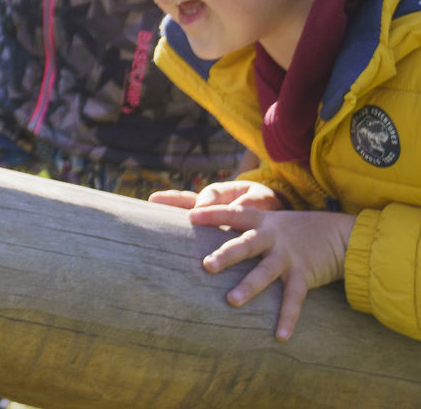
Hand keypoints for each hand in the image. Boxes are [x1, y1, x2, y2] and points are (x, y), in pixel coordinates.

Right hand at [148, 181, 280, 214]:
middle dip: (172, 199)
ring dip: (168, 206)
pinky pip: (188, 222)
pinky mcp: (206, 226)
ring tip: (150, 204)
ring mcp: (207, 212)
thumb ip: (251, 202)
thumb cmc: (265, 203)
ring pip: (184, 207)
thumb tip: (238, 208)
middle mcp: (212, 200)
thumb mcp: (262, 200)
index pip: (211, 194)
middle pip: (189, 198)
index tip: (197, 210)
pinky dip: (173, 223)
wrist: (270, 209)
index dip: (204, 202)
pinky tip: (158, 229)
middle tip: (153, 200)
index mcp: (226, 191)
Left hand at [194, 208, 354, 340]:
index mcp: (263, 221)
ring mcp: (289, 256)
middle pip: (246, 244)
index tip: (191, 214)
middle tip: (206, 265)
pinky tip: (280, 337)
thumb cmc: (299, 230)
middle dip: (226, 254)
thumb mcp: (274, 222)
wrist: (342, 235)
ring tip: (232, 301)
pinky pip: (294, 299)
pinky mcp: (304, 274)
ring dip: (249, 287)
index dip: (214, 213)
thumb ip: (248, 228)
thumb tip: (215, 239)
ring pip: (266, 272)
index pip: (235, 214)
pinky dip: (287, 318)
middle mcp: (273, 237)